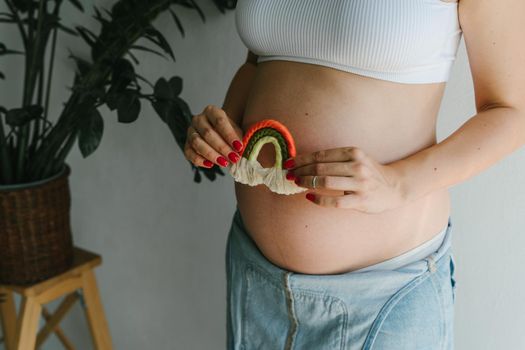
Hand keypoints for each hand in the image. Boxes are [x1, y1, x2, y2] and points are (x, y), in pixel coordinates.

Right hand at [184, 104, 243, 167]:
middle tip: (233, 158)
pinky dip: (199, 160)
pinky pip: (189, 153)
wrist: (220, 135)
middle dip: (222, 147)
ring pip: (197, 142)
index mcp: (212, 111)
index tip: (239, 147)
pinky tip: (210, 164)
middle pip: (208, 133)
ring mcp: (191, 131)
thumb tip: (240, 150)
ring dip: (211, 155)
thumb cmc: (229, 133)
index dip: (229, 135)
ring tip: (224, 163)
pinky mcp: (186, 144)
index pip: (219, 121)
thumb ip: (238, 138)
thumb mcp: (237, 132)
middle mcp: (199, 119)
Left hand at [284, 146, 405, 212]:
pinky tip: (309, 197)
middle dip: (301, 171)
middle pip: (321, 168)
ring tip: (297, 183)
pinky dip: (319, 199)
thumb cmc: (369, 173)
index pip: (321, 155)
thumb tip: (304, 163)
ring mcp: (360, 183)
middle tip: (289, 175)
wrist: (394, 187)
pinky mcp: (361, 200)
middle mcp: (357, 166)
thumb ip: (335, 160)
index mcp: (354, 152)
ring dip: (307, 183)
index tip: (289, 163)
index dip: (302, 159)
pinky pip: (334, 200)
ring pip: (326, 182)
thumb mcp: (356, 159)